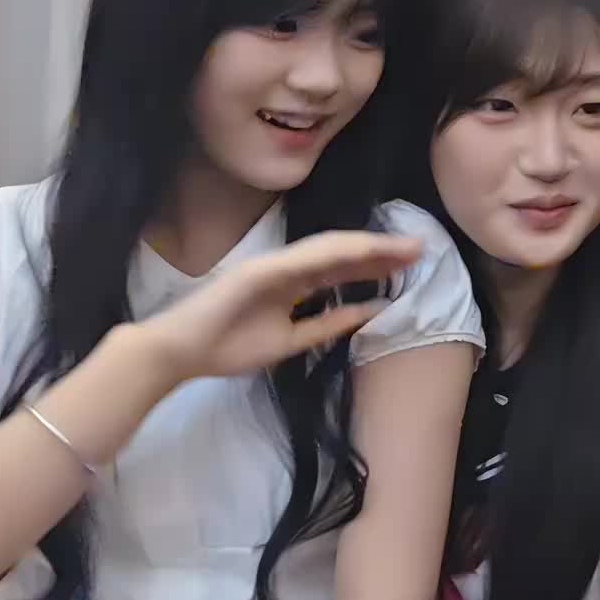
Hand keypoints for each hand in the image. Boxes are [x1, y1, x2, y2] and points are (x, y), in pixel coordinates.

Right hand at [134, 231, 422, 383]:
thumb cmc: (227, 347)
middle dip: (382, 251)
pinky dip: (335, 253)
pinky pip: (303, 259)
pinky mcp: (258, 269)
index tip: (410, 265)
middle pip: (343, 254)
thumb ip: (328, 325)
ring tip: (404, 247)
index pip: (342, 269)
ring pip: (330, 249)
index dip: (375, 264)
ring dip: (368, 246)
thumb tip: (371, 312)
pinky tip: (363, 250)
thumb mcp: (291, 341)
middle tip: (421, 248)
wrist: (178, 354)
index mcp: (293, 283)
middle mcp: (286, 267)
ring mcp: (272, 265)